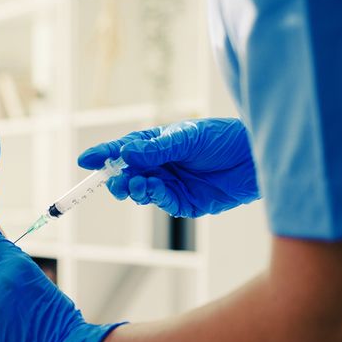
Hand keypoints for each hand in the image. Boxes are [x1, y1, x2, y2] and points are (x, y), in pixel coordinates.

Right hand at [78, 118, 259, 217]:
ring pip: (140, 191)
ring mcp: (170, 184)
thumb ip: (156, 149)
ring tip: (136, 184)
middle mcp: (160, 165)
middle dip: (116, 178)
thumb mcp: (187, 138)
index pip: (123, 150)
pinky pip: (161, 202)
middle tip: (113, 181)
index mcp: (156, 143)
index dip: (103, 155)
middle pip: (127, 174)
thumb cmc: (223, 138)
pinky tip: (155, 188)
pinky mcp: (184, 203)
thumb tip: (126, 153)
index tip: (85, 161)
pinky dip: (154, 196)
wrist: (256, 159)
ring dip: (134, 188)